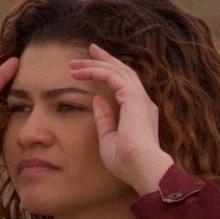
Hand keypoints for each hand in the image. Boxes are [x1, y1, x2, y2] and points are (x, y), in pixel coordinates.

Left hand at [69, 46, 172, 197]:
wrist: (141, 167)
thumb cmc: (127, 162)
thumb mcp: (109, 139)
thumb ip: (104, 119)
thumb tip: (97, 99)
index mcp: (140, 113)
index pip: (125, 86)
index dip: (109, 74)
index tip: (93, 68)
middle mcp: (142, 102)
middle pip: (123, 72)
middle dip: (105, 60)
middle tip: (89, 51)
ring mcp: (140, 98)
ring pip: (117, 71)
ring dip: (96, 64)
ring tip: (77, 61)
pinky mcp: (133, 97)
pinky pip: (112, 77)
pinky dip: (96, 71)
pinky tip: (81, 72)